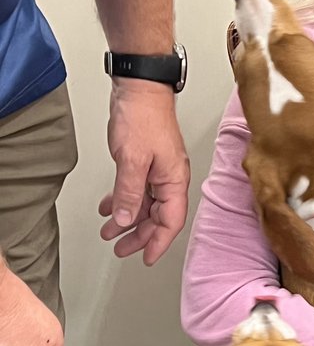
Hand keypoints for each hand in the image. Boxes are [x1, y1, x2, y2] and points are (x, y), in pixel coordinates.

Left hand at [99, 79, 189, 264]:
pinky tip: (108, 206)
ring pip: (145, 205)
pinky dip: (122, 200)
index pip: (170, 222)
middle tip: (120, 248)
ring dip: (127, 219)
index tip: (144, 257)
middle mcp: (170, 179)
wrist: (140, 88)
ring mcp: (159, 171)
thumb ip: (128, 193)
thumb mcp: (132, 160)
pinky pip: (137, 190)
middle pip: (158, 217)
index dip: (158, 242)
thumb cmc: (143, 117)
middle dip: (139, 235)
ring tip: (109, 231)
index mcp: (174, 181)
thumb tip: (125, 219)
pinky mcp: (146, 162)